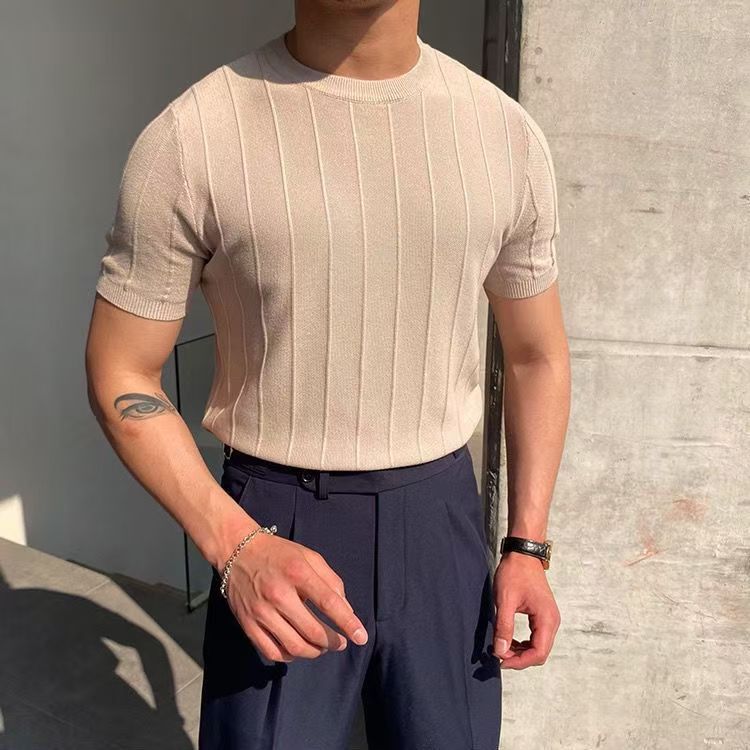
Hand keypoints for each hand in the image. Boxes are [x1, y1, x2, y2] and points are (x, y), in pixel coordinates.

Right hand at [224, 531, 368, 662]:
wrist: (237, 550)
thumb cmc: (279, 554)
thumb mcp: (310, 557)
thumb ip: (331, 581)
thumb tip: (347, 611)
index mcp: (297, 573)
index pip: (329, 603)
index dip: (348, 623)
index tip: (361, 636)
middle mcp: (278, 594)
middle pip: (313, 631)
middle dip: (333, 642)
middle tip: (340, 643)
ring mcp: (261, 611)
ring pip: (294, 646)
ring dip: (314, 651)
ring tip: (322, 647)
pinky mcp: (247, 624)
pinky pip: (272, 652)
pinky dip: (290, 656)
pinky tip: (298, 648)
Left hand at [492, 551, 560, 668]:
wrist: (523, 554)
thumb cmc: (515, 573)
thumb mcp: (505, 600)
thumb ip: (504, 626)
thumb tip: (500, 650)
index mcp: (547, 619)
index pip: (538, 653)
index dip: (519, 662)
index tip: (500, 661)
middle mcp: (552, 622)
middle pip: (540, 653)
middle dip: (519, 658)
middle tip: (498, 655)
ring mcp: (549, 618)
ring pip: (538, 647)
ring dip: (521, 652)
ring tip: (501, 647)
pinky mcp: (543, 615)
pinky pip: (536, 637)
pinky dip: (523, 643)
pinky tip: (509, 639)